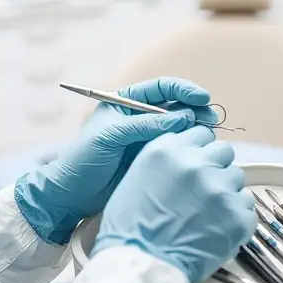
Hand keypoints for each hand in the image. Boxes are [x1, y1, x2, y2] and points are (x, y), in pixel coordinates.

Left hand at [14, 77, 216, 244]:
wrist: (72, 194)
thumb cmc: (83, 159)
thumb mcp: (111, 136)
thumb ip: (145, 125)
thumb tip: (182, 116)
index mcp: (126, 102)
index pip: (161, 88)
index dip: (184, 90)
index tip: (202, 97)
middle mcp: (140, 117)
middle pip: (176, 106)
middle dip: (196, 109)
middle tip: (211, 118)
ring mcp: (148, 139)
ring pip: (181, 127)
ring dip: (197, 128)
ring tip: (209, 134)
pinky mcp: (153, 160)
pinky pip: (176, 148)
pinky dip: (190, 147)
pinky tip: (200, 150)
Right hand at [91, 125, 256, 282]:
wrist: (141, 265)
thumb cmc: (131, 227)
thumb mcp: (137, 175)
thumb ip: (167, 157)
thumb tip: (190, 154)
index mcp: (169, 150)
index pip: (202, 133)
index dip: (200, 150)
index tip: (198, 164)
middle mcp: (196, 164)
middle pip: (224, 152)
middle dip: (216, 168)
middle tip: (204, 191)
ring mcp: (219, 189)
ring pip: (237, 179)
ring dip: (227, 193)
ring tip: (209, 215)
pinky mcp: (237, 216)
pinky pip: (247, 208)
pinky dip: (236, 219)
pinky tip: (217, 229)